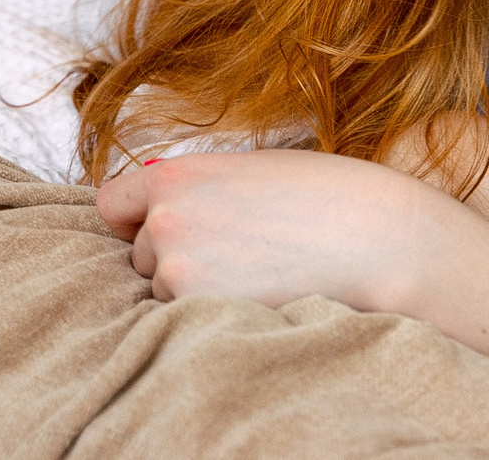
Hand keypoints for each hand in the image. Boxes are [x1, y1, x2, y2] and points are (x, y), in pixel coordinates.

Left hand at [98, 150, 488, 372]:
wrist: (377, 238)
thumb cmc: (327, 196)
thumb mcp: (254, 169)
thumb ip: (199, 187)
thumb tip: (158, 210)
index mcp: (177, 174)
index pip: (111, 202)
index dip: (135, 217)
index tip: (159, 225)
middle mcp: (166, 221)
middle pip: (138, 253)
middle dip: (175, 255)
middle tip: (239, 249)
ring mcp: (179, 271)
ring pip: (163, 291)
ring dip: (195, 288)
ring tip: (259, 271)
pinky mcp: (200, 312)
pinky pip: (185, 320)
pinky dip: (213, 313)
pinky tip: (259, 293)